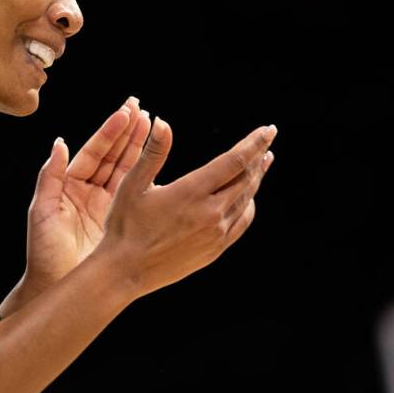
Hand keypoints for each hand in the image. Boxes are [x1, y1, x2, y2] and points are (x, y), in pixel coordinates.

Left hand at [20, 96, 151, 295]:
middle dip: (127, 132)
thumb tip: (59, 142)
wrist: (56, 285)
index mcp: (70, 185)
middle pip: (113, 155)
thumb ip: (49, 177)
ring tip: (153, 124)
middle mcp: (91, 191)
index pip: (94, 152)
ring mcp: (108, 205)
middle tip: (142, 109)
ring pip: (127, 170)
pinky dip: (149, 177)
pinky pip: (136, 194)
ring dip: (139, 147)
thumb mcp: (41, 212)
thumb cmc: (43, 252)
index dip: (109, 132)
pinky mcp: (121, 221)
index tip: (125, 113)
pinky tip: (160, 161)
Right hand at [100, 119, 276, 299]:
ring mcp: (216, 233)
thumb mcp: (132, 184)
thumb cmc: (125, 225)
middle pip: (246, 178)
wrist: (126, 270)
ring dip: (256, 178)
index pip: (235, 161)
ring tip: (262, 163)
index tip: (268, 129)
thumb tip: (163, 122)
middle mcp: (211, 213)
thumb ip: (153, 152)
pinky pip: (241, 221)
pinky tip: (247, 197)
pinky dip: (248, 204)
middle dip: (259, 156)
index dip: (254, 143)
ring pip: (246, 199)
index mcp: (192, 192)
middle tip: (267, 139)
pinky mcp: (216, 249)